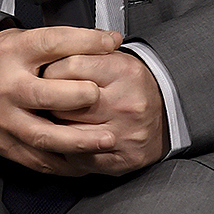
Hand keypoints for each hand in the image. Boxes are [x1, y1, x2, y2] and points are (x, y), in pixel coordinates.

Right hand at [0, 26, 122, 174]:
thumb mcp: (23, 39)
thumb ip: (63, 42)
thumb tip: (107, 40)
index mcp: (13, 52)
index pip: (51, 42)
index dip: (84, 41)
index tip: (109, 42)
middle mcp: (7, 86)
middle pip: (44, 94)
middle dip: (78, 97)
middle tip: (101, 96)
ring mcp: (5, 118)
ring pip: (43, 135)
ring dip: (78, 141)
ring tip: (106, 140)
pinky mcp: (5, 144)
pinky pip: (37, 159)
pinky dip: (64, 164)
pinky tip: (86, 162)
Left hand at [42, 48, 168, 175]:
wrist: (167, 115)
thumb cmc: (133, 84)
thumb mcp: (115, 58)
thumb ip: (85, 52)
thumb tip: (48, 55)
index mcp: (124, 71)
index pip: (71, 65)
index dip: (51, 69)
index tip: (46, 73)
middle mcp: (125, 103)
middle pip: (66, 102)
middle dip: (48, 100)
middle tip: (45, 98)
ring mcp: (123, 135)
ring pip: (68, 133)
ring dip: (54, 127)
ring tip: (55, 118)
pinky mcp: (120, 160)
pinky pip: (78, 159)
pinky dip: (66, 150)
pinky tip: (67, 139)